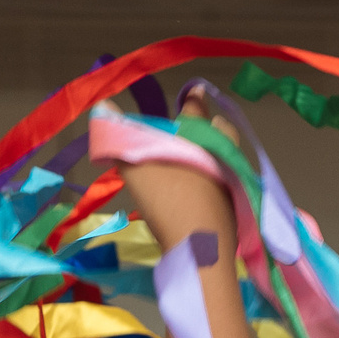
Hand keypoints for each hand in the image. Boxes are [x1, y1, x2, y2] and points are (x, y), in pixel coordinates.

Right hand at [114, 89, 234, 246]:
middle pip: (222, 133)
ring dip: (217, 154)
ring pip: (227, 160)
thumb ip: (118, 136)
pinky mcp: (235, 211)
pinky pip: (226, 186)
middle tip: (212, 122)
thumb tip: (103, 106)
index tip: (197, 91)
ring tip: (204, 157)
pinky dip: (216, 181)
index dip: (193, 99)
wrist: (200, 246)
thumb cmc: (168, 197)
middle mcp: (222, 154)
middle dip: (214, 125)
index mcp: (200, 136)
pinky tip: (203, 191)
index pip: (196, 109)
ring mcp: (233, 184)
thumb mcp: (134, 164)